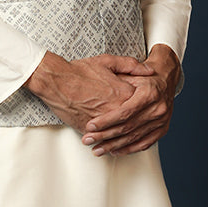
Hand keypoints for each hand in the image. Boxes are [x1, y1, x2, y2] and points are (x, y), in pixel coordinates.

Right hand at [24, 51, 153, 133]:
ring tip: (122, 141)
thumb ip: (131, 66)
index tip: (144, 109)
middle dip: (135, 127)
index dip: (143, 107)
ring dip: (120, 140)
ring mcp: (103, 121)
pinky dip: (104, 142)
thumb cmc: (80, 70)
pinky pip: (101, 138)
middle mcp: (117, 109)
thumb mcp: (108, 61)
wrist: (57, 80)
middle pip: (132, 123)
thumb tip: (149, 71)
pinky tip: (105, 145)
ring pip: (117, 134)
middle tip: (138, 129)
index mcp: (125, 93)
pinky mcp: (89, 128)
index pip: (142, 106)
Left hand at [80, 45, 181, 155]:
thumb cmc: (144, 77)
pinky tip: (115, 151)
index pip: (124, 112)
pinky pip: (144, 143)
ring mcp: (161, 121)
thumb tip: (95, 90)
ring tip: (97, 149)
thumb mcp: (130, 72)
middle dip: (105, 136)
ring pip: (134, 138)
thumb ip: (115, 82)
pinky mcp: (162, 129)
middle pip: (127, 128)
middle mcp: (158, 109)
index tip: (90, 126)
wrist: (166, 80)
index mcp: (149, 94)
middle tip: (88, 140)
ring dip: (113, 146)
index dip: (105, 121)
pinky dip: (128, 149)